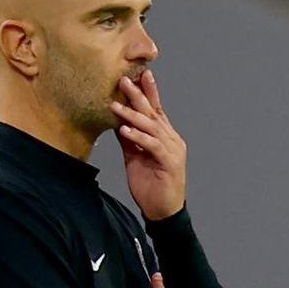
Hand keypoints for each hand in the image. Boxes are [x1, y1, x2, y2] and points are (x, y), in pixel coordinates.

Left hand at [113, 70, 186, 222]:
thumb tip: (118, 122)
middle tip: (123, 80)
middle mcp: (172, 139)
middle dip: (138, 95)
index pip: (156, 110)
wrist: (163, 212)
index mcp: (165, 137)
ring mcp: (173, 150)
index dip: (148, 92)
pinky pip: (152, 145)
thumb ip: (129, 140)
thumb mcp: (135, 159)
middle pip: (153, 113)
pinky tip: (125, 129)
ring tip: (115, 104)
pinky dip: (138, 136)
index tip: (138, 75)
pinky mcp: (170, 162)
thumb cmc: (151, 187)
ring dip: (132, 115)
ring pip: (151, 126)